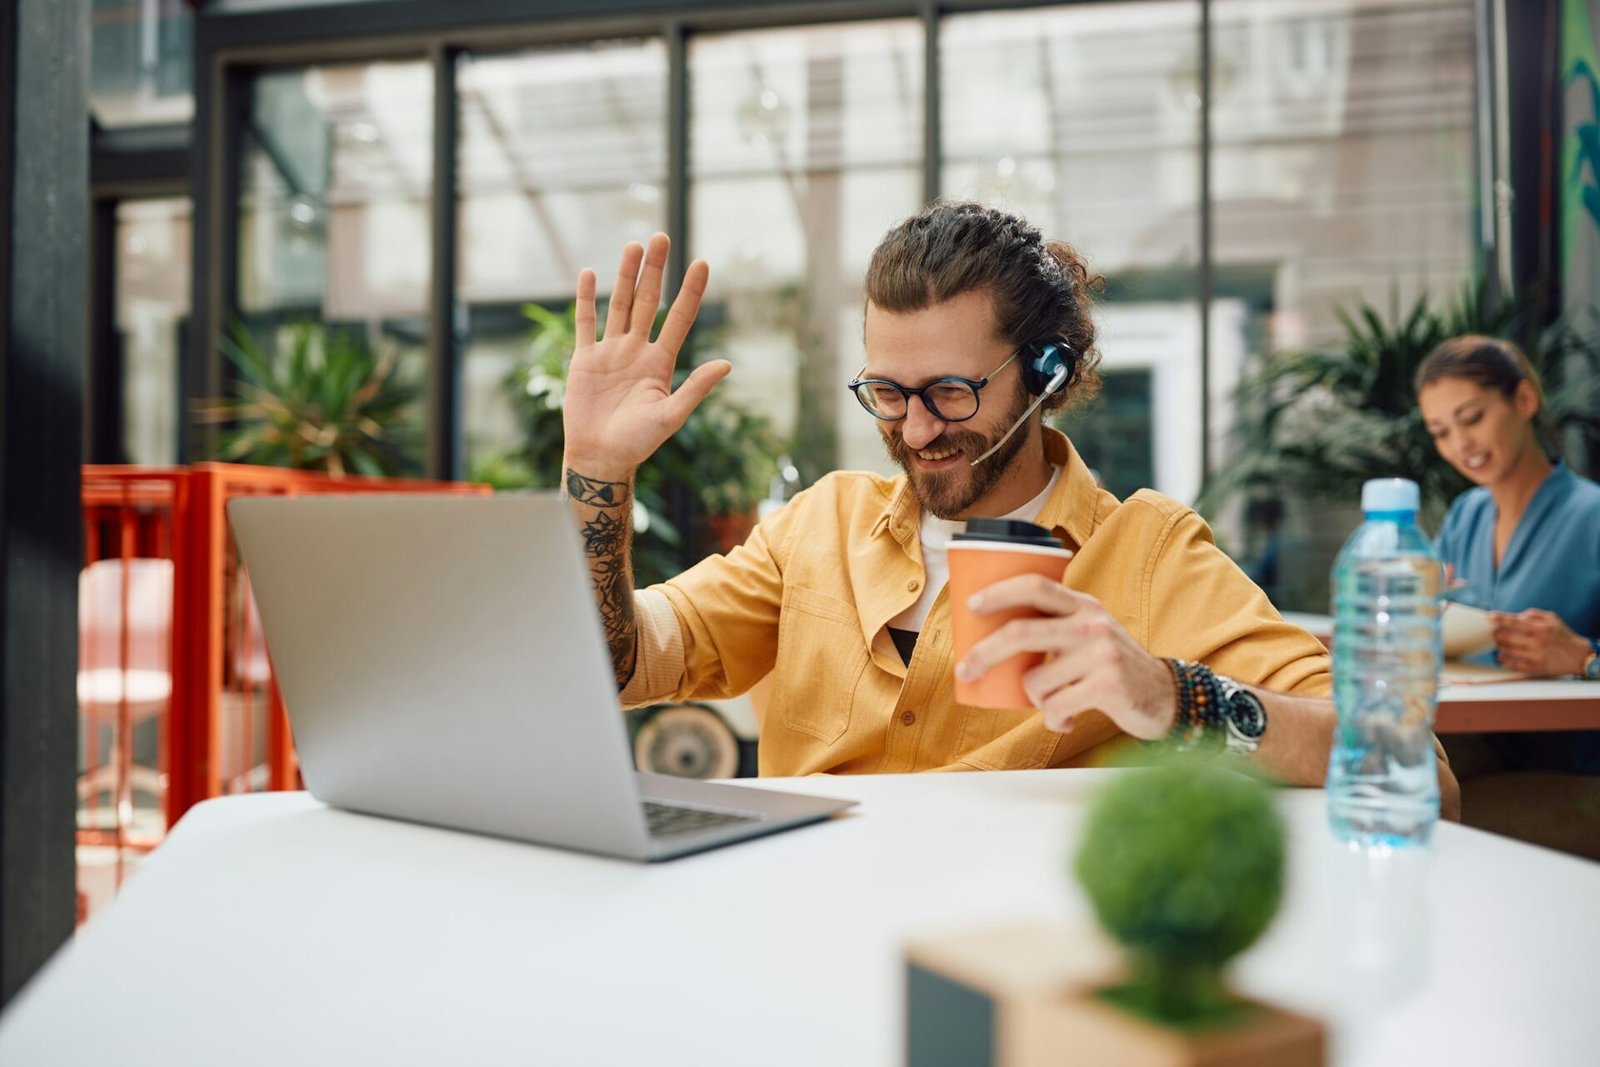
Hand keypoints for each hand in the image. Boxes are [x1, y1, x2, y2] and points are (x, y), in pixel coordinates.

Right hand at [563, 234, 729, 472]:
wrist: (599, 458)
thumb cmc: (637, 444)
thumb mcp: (671, 416)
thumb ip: (696, 388)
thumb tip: (727, 363)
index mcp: (660, 362)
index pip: (680, 318)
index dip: (691, 291)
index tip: (702, 263)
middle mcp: (637, 351)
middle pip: (648, 302)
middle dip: (655, 270)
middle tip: (661, 237)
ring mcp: (610, 353)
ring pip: (619, 304)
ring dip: (625, 275)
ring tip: (633, 245)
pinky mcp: (584, 360)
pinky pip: (585, 323)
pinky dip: (586, 299)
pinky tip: (588, 273)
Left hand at [954, 575, 1176, 740]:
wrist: (1165, 696)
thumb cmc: (1112, 667)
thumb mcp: (1090, 634)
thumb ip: (1056, 627)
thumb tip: (993, 637)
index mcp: (1084, 605)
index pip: (1036, 586)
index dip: (999, 592)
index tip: (970, 604)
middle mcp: (1092, 623)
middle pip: (1021, 632)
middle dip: (984, 652)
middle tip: (965, 670)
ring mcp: (1101, 653)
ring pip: (1035, 681)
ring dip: (1036, 701)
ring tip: (1055, 704)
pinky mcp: (1107, 685)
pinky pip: (1056, 707)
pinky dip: (1053, 720)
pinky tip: (1067, 721)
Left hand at [1491, 609, 1589, 676]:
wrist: (1579, 656)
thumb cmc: (1562, 635)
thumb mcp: (1552, 619)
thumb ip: (1533, 614)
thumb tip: (1515, 616)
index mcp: (1541, 628)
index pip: (1514, 621)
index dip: (1500, 619)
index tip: (1489, 617)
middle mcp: (1538, 641)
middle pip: (1507, 636)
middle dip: (1497, 634)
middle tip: (1494, 634)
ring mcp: (1537, 655)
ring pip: (1508, 650)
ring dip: (1499, 646)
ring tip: (1499, 644)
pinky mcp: (1537, 668)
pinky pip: (1514, 664)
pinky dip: (1504, 660)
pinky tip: (1501, 656)